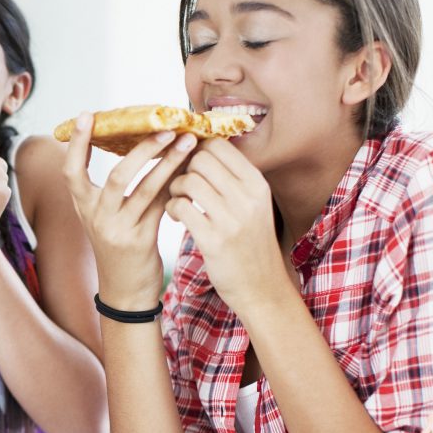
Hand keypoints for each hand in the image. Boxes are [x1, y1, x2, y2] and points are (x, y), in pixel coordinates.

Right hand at [61, 113, 198, 308]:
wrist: (124, 291)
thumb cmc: (119, 246)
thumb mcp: (106, 217)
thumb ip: (114, 188)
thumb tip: (138, 143)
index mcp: (84, 206)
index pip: (72, 171)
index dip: (77, 143)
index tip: (86, 114)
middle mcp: (96, 217)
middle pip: (116, 175)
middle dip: (142, 148)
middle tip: (164, 127)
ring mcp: (118, 230)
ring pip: (144, 189)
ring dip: (168, 162)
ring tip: (187, 141)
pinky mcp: (140, 241)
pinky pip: (161, 205)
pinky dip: (175, 184)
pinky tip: (190, 169)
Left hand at [164, 138, 289, 312]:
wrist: (261, 287)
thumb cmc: (249, 241)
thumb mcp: (252, 204)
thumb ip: (232, 178)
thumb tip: (202, 146)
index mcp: (257, 183)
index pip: (219, 145)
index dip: (196, 151)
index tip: (191, 167)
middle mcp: (248, 197)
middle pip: (201, 159)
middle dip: (183, 169)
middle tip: (182, 187)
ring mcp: (232, 218)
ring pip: (188, 180)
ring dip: (175, 189)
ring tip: (178, 202)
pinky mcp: (213, 240)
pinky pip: (180, 207)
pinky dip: (171, 208)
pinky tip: (176, 217)